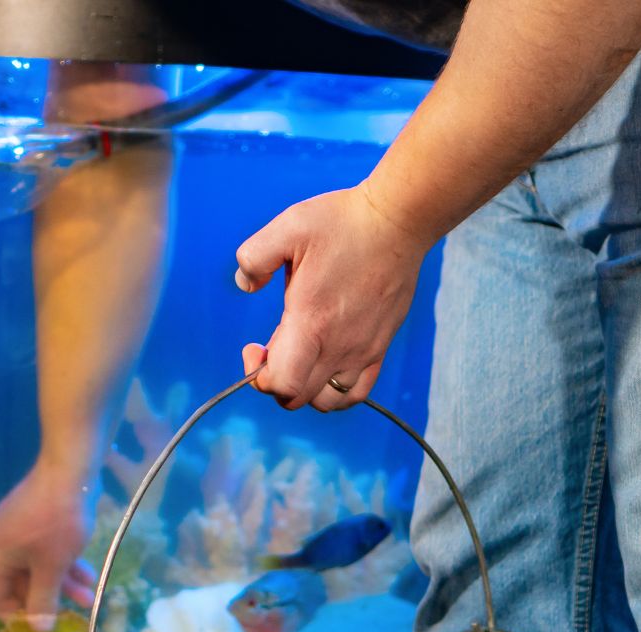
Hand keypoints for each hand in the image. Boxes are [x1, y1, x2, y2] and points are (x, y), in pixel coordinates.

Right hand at [0, 463, 97, 631]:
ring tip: (90, 597)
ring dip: (62, 584)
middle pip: (17, 585)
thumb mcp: (52, 567)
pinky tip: (88, 575)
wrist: (71, 470)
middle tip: (75, 612)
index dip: (19, 616)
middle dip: (49, 599)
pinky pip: (42, 552)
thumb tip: (39, 630)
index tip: (45, 626)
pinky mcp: (31, 523)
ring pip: (35, 569)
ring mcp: (14, 533)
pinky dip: (62, 564)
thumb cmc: (57, 522)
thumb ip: (44, 601)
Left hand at [234, 180, 429, 410]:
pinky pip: (357, 393)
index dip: (258, 376)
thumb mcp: (286, 228)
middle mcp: (339, 346)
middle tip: (270, 347)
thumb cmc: (342, 223)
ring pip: (327, 402)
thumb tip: (244, 284)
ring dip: (304, 388)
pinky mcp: (380, 346)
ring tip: (299, 356)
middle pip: (298, 398)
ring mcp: (363, 350)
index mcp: (311, 323)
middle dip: (275, 381)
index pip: (282, 384)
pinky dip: (336, 392)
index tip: (254, 347)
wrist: (396, 221)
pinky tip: (325, 364)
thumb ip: (253, 259)